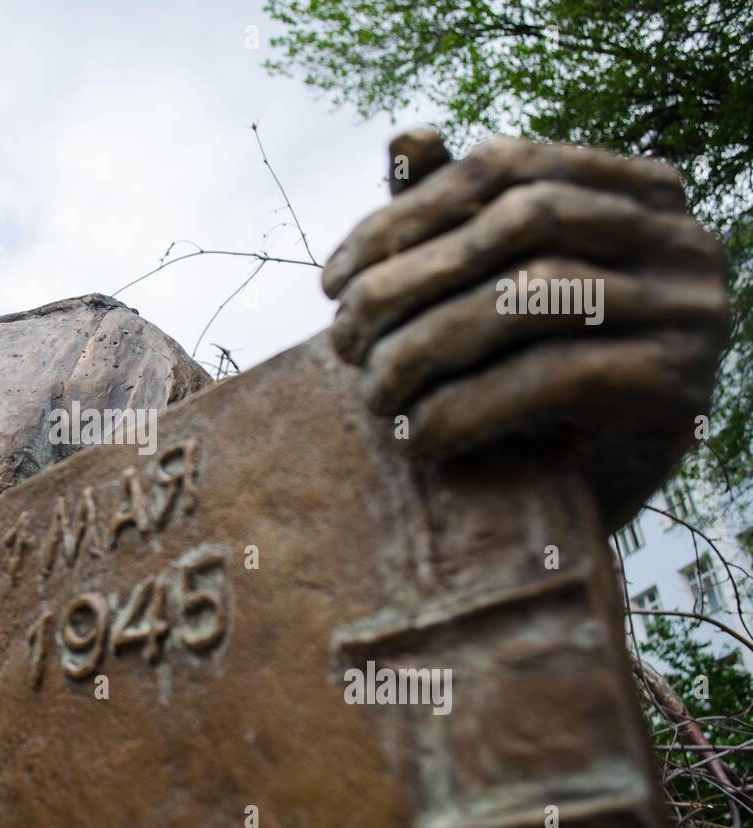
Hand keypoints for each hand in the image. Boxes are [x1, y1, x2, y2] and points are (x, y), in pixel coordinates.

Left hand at [324, 130, 729, 528]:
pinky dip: (471, 405)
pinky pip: (556, 377)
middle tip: (343, 342)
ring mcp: (689, 308)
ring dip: (428, 345)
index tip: (331, 282)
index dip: (404, 216)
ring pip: (533, 295)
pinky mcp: (678, 384)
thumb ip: (456, 218)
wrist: (596, 496)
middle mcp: (678, 236)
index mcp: (636, 190)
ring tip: (373, 392)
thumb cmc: (536, 384)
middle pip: (521, 221)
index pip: (504, 165)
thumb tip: (408, 137)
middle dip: (409, 281)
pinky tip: (420, 437)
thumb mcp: (493, 293)